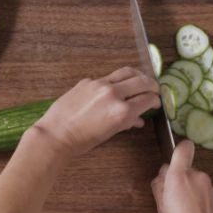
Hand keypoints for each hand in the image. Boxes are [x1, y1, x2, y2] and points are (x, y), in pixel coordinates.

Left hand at [34, 67, 160, 157]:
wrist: (56, 134)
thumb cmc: (82, 140)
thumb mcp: (110, 133)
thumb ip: (127, 123)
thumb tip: (139, 119)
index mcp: (122, 111)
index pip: (147, 99)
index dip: (155, 100)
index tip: (156, 101)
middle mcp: (114, 94)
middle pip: (141, 81)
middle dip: (151, 85)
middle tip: (154, 89)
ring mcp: (100, 84)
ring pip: (126, 72)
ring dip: (137, 75)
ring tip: (140, 80)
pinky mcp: (88, 81)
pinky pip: (108, 77)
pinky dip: (116, 81)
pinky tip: (115, 87)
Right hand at [151, 141, 212, 212]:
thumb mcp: (160, 208)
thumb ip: (160, 186)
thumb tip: (162, 177)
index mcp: (179, 176)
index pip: (183, 148)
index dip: (179, 149)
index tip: (175, 156)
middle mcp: (197, 176)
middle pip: (187, 168)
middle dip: (180, 179)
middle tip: (173, 198)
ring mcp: (210, 186)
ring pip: (196, 181)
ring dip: (191, 190)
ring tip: (185, 211)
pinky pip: (205, 192)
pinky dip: (200, 199)